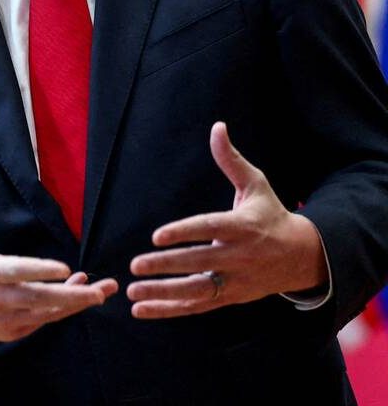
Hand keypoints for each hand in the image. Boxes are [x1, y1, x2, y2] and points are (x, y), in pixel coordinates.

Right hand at [0, 158, 117, 352]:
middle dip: (74, 296)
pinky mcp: (11, 332)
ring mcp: (6, 319)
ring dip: (75, 303)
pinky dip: (60, 310)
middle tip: (101, 289)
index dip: (40, 271)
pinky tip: (78, 295)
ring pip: (47, 313)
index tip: (65, 268)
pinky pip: (42, 322)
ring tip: (101, 292)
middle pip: (41, 299)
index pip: (17, 271)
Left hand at [127, 122, 327, 318]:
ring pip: (197, 291)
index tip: (156, 235)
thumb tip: (217, 127)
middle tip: (136, 264)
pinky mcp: (230, 298)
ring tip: (133, 291)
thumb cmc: (271, 214)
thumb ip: (231, 160)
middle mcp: (239, 256)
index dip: (184, 232)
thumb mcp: (256, 185)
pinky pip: (197, 306)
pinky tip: (141, 310)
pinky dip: (169, 310)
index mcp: (242, 226)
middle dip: (167, 266)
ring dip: (163, 294)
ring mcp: (235, 281)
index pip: (209, 229)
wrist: (304, 257)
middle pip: (199, 263)